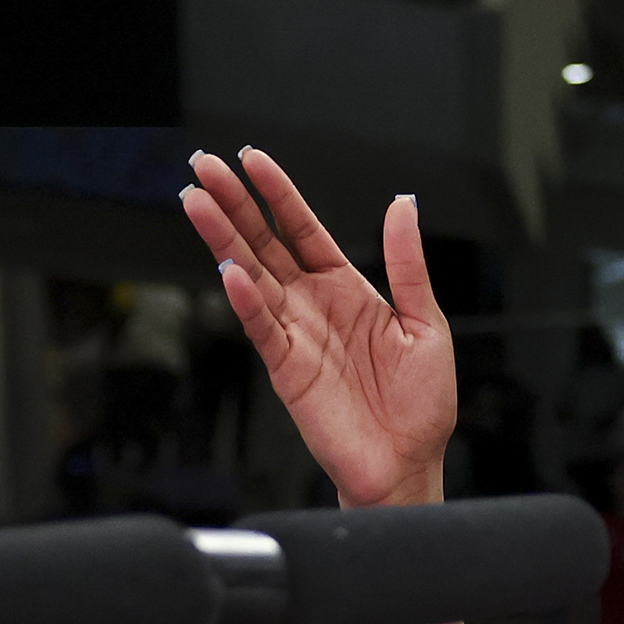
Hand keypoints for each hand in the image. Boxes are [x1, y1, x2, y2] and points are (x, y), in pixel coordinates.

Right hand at [180, 147, 454, 509]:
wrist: (410, 463)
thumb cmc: (422, 405)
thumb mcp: (426, 324)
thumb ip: (408, 265)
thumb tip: (402, 205)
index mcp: (347, 289)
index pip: (303, 229)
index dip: (278, 193)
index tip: (251, 159)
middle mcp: (314, 305)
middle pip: (265, 242)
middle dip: (234, 204)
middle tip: (204, 166)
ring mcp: (296, 334)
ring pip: (251, 276)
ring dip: (223, 239)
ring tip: (196, 202)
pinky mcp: (287, 369)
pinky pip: (262, 328)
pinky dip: (245, 301)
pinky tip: (231, 272)